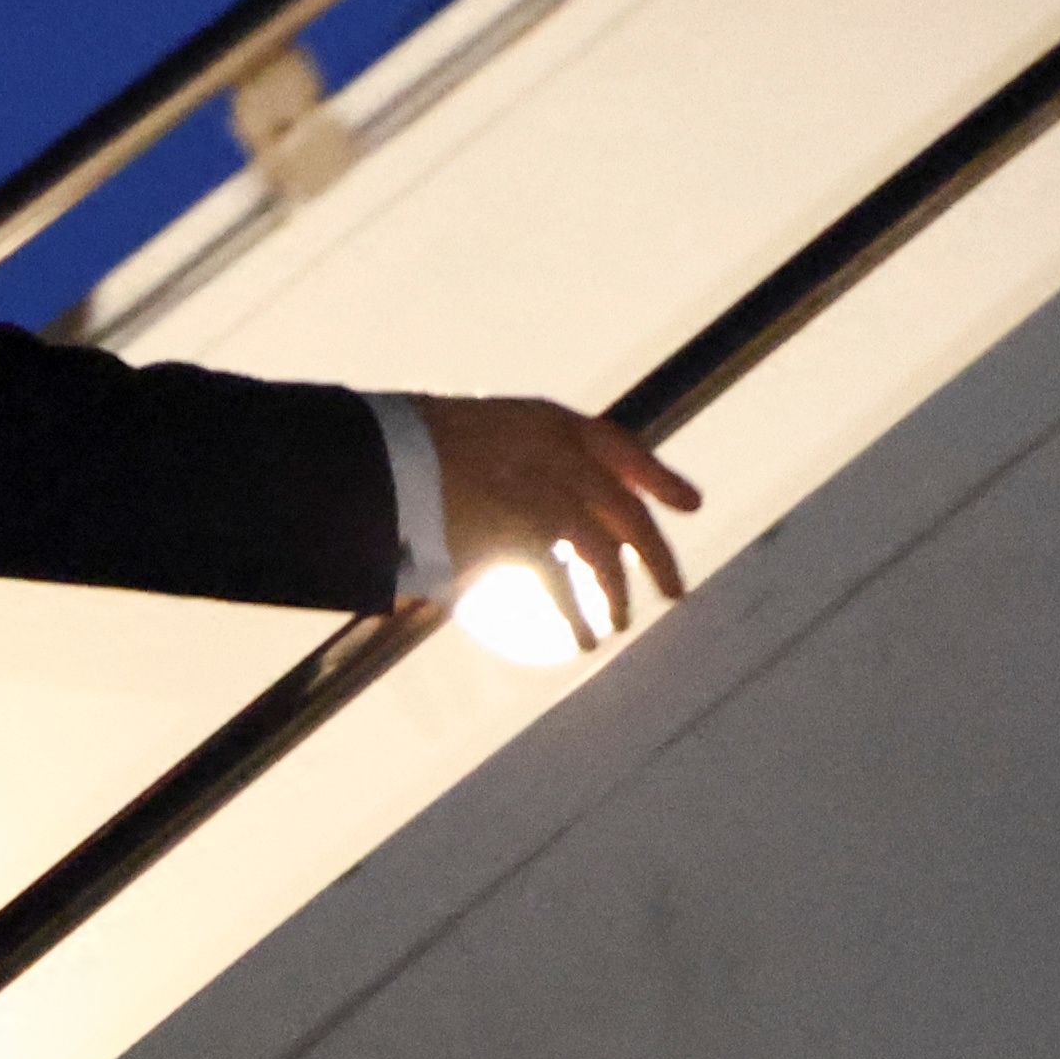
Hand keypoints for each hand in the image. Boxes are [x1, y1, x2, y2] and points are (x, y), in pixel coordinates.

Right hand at [424, 395, 701, 647]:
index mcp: (542, 420)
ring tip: (618, 625)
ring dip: (616, 593)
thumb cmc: (399, 457)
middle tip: (675, 591)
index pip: (616, 445)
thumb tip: (524, 525)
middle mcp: (553, 446)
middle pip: (624, 505)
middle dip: (655, 552)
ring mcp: (542, 482)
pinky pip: (562, 578)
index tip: (690, 504)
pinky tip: (583, 638)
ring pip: (604, 546)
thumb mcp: (461, 449)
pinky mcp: (524, 522)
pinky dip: (575, 612)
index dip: (655, 476)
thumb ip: (505, 476)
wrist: (369, 459)